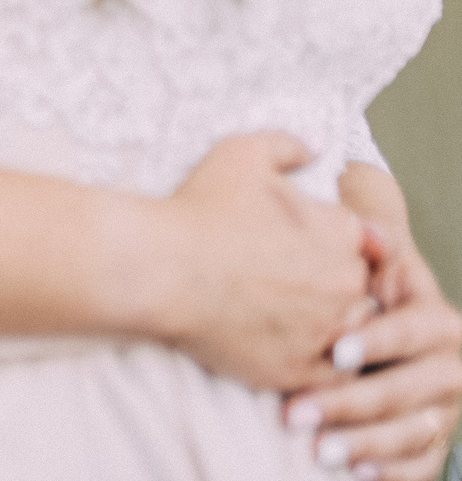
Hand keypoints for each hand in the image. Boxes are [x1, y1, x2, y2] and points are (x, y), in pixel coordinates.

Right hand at [157, 133, 379, 393]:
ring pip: (350, 332)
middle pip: (358, 287)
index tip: (293, 243)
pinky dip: (316, 362)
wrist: (160, 267)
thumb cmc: (200, 209)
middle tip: (285, 279)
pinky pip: (330, 374)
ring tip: (283, 313)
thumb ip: (288, 145)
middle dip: (330, 284)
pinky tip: (283, 343)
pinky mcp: (301, 370)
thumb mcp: (241, 154)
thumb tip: (318, 147)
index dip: (326, 240)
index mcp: (341, 231)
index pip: (359, 240)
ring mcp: (326, 331)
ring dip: (328, 324)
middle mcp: (346, 284)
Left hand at [283, 229, 461, 480]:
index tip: (335, 349)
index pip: (413, 331)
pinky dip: (395, 473)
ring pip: (412, 433)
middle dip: (352, 404)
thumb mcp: (377, 249)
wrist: (384, 339)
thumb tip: (354, 167)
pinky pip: (421, 466)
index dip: (378, 340)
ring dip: (365, 444)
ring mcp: (446, 409)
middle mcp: (452, 368)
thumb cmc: (368, 287)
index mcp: (439, 320)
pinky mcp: (431, 442)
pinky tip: (363, 477)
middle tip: (296, 412)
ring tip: (318, 451)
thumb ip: (372, 217)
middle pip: (407, 391)